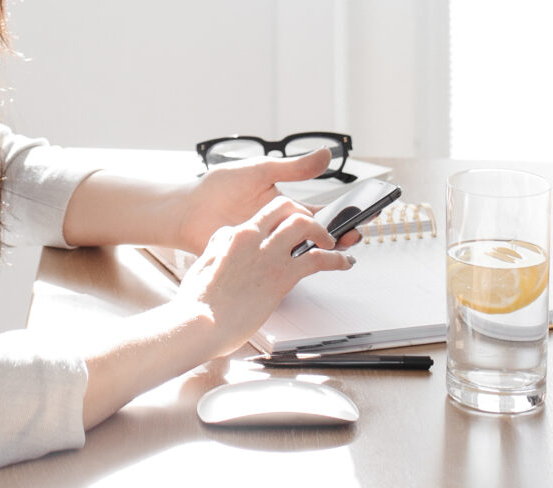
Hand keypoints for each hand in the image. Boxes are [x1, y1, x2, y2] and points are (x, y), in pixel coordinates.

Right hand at [174, 196, 355, 357]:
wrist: (198, 324)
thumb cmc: (198, 303)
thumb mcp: (203, 265)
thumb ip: (218, 247)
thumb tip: (227, 237)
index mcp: (233, 235)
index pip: (264, 215)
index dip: (283, 218)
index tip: (293, 227)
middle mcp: (252, 237)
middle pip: (286, 208)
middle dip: (305, 214)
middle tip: (317, 229)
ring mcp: (268, 254)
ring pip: (305, 225)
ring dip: (324, 231)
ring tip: (333, 243)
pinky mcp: (281, 275)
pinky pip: (318, 258)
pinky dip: (336, 259)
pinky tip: (344, 263)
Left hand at [176, 149, 360, 254]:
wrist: (187, 209)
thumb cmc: (219, 187)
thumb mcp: (261, 171)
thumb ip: (294, 168)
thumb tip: (328, 154)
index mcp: (285, 207)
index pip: (321, 213)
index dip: (343, 214)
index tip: (365, 213)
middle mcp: (280, 228)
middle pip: (317, 236)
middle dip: (338, 236)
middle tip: (354, 235)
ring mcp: (267, 246)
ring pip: (301, 252)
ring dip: (318, 251)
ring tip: (334, 248)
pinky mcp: (253, 261)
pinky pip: (276, 266)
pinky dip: (292, 266)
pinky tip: (304, 263)